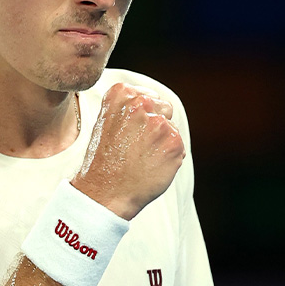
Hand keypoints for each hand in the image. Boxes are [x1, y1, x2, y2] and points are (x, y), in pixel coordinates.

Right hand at [72, 83, 185, 219]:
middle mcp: (141, 103)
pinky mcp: (174, 142)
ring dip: (163, 142)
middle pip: (164, 107)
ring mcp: (159, 123)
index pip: (149, 96)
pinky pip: (179, 146)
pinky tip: (152, 166)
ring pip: (172, 128)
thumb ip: (129, 106)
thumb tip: (153, 100)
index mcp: (122, 93)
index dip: (143, 116)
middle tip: (136, 146)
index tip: (129, 130)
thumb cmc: (105, 160)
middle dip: (156, 125)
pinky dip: (170, 157)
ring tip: (142, 158)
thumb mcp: (107, 121)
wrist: (105, 192)